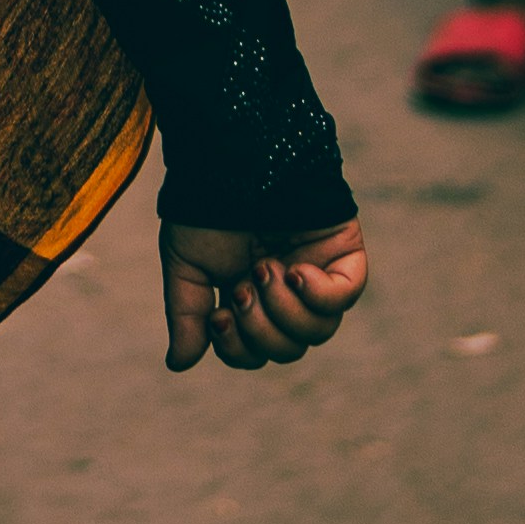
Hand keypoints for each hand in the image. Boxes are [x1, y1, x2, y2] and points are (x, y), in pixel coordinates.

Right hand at [160, 213, 366, 372]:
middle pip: (288, 349)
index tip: (219, 313)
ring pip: (317, 331)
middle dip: (261, 326)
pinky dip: (320, 295)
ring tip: (266, 267)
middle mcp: (285, 291)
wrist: (231, 158)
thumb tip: (179, 365)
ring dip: (286, 309)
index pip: (253, 353)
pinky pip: (344, 296)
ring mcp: (317, 272)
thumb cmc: (205, 208)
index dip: (238, 347)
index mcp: (248, 297)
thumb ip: (186, 317)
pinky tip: (296, 271)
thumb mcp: (186, 267)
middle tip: (243, 285)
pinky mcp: (342, 253)